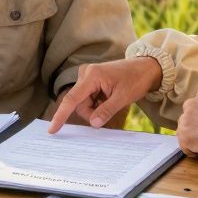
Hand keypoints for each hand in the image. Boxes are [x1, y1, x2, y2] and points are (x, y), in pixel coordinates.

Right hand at [46, 57, 161, 132]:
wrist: (144, 68)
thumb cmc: (135, 79)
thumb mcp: (123, 98)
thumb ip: (106, 111)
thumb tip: (93, 123)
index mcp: (92, 76)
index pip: (72, 99)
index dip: (61, 116)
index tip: (52, 130)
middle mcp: (85, 74)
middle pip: (78, 104)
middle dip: (91, 112)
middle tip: (110, 109)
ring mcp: (87, 76)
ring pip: (83, 103)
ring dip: (95, 108)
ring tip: (112, 100)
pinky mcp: (90, 80)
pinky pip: (87, 98)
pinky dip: (97, 103)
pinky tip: (108, 97)